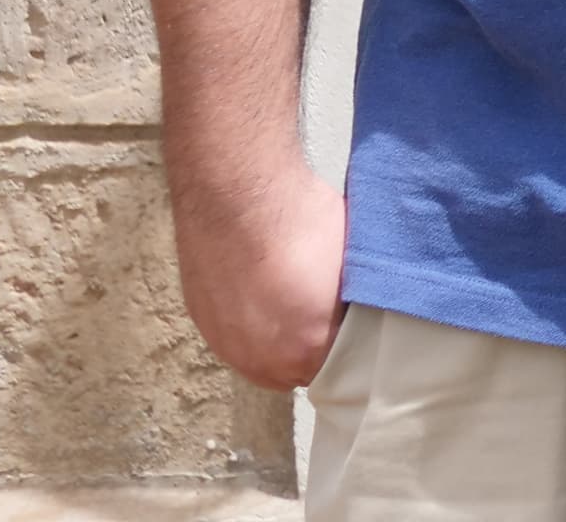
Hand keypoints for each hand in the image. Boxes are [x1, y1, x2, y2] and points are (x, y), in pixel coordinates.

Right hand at [170, 164, 345, 391]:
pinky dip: (248, 325)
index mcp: (310, 347)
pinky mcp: (203, 324)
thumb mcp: (352, 265)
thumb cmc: (302, 221)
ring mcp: (228, 344)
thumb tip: (362, 313)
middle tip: (322, 315)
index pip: (340, 369)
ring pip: (263, 360)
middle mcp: (264, 360)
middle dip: (312, 349)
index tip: (352, 326)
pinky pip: (234, 340)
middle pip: (298, 372)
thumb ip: (354, 306)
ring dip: (276, 341)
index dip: (348, 347)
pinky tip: (261, 294)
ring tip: (289, 303)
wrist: (238, 195)